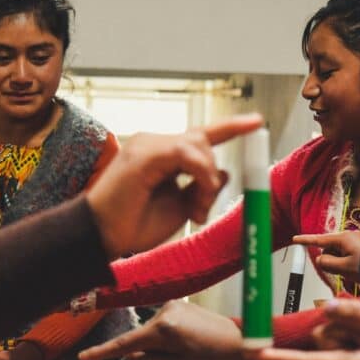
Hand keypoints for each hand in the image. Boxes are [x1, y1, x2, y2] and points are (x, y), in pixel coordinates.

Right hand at [79, 301, 247, 359]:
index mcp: (164, 328)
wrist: (243, 343)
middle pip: (140, 339)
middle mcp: (165, 310)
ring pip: (151, 333)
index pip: (126, 343)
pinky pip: (162, 326)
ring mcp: (173, 304)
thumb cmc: (216, 358)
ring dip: (161, 346)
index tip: (84, 357)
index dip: (103, 353)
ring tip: (190, 352)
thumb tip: (131, 357)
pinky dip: (167, 338)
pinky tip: (189, 343)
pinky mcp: (179, 304)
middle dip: (149, 354)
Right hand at [87, 114, 262, 258]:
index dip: (231, 127)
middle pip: (204, 141)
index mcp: (164, 155)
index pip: (203, 135)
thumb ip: (201, 189)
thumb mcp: (180, 207)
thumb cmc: (134, 224)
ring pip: (198, 144)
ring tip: (196, 209)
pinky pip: (186, 152)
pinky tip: (197, 196)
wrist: (102, 237)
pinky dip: (200, 172)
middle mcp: (156, 143)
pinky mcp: (144, 153)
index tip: (257, 122)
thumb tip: (225, 173)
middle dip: (213, 175)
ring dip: (207, 178)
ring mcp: (148, 145)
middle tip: (203, 209)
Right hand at [293, 230, 359, 283]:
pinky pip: (350, 256)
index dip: (306, 240)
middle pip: (330, 249)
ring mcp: (358, 242)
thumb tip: (320, 260)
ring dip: (342, 265)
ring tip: (354, 274)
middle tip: (341, 273)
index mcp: (344, 238)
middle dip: (331, 261)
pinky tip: (358, 272)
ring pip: (340, 255)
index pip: (319, 239)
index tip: (295, 239)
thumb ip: (328, 264)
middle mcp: (351, 237)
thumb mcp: (345, 268)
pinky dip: (350, 265)